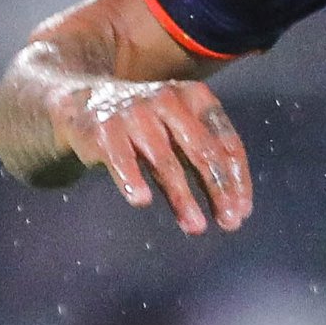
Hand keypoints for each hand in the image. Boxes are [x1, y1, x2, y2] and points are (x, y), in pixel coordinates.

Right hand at [60, 78, 253, 235]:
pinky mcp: (104, 130)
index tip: (242, 210)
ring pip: (165, 161)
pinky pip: (121, 160)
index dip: (236, 178)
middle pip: (201, 150)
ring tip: (196, 227)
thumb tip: (237, 207)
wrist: (83, 102)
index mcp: (193, 97)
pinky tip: (142, 201)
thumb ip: (207, 157)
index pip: (225, 140)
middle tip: (229, 222)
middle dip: (218, 189)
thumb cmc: (146, 124)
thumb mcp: (181, 127)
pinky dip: (131, 180)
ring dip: (182, 198)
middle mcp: (166, 100)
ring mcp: (134, 114)